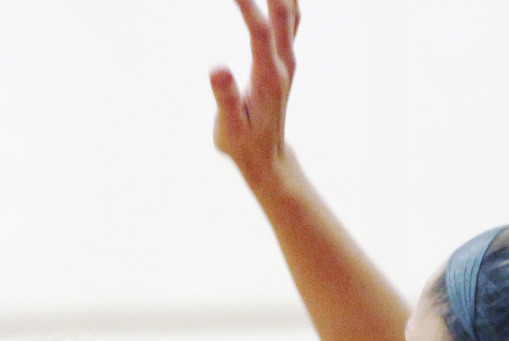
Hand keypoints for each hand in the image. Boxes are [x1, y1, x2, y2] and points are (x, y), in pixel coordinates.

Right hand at [210, 0, 299, 185]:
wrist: (266, 158)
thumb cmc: (243, 145)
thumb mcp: (229, 128)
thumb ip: (226, 98)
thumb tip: (217, 68)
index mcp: (268, 79)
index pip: (259, 32)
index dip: (247, 5)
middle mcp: (283, 65)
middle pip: (283, 12)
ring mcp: (287, 60)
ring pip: (291, 11)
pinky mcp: (284, 60)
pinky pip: (290, 19)